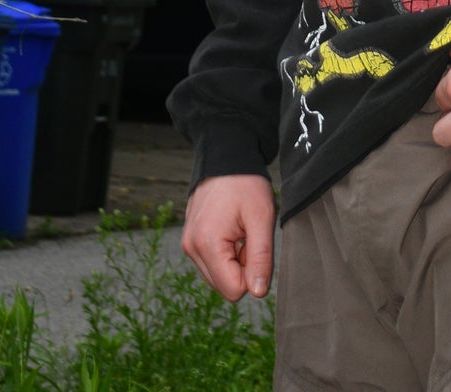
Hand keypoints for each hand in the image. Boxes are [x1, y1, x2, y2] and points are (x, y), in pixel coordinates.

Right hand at [181, 173, 275, 301]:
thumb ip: (261, 258)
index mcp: (207, 244)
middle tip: (247, 235)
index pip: (233, 290)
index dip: (252, 273)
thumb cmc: (246, 184)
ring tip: (238, 231)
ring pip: (217, 277)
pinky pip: (210, 264)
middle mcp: (191, 248)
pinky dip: (224, 254)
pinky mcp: (189, 241)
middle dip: (242, 267)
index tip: (254, 244)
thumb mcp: (261, 218)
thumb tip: (257, 293)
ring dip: (233, 261)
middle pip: (224, 286)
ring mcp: (188, 245)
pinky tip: (230, 230)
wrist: (226, 157)